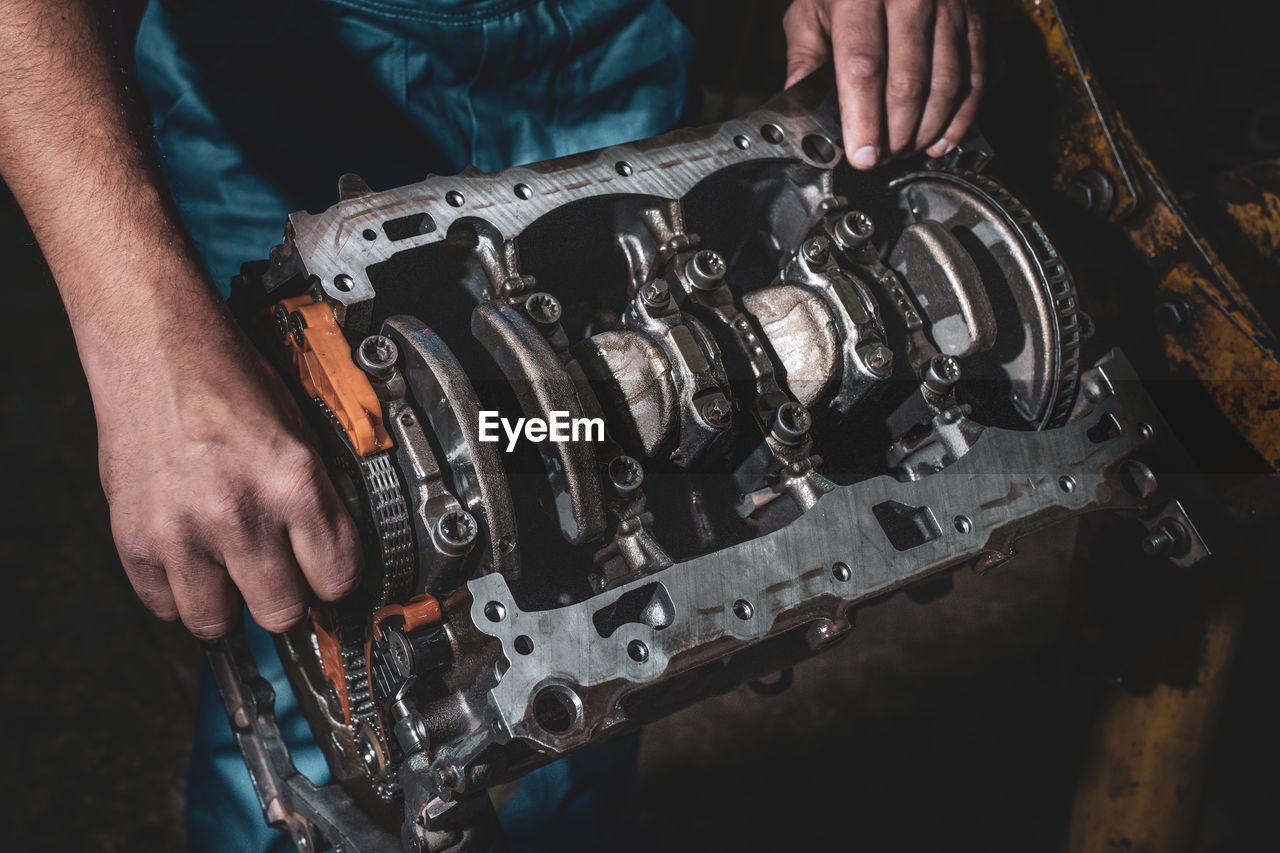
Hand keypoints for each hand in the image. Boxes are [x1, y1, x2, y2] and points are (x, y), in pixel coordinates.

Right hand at [98, 324, 361, 639]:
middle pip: (281, 612)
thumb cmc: (227, 382)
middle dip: (286, 600)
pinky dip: (179, 593)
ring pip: (218, 622)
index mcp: (293, 483)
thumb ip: (315, 498)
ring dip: (229, 605)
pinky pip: (164, 606)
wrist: (154, 349)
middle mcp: (239, 513)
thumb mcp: (299, 432)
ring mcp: (182, 532)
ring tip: (232, 573)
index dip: (334, 582)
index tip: (326, 577)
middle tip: (279, 577)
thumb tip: (330, 554)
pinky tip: (192, 561)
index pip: (336, 578)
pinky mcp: (135, 540)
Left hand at [783, 0, 985, 167]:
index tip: (862, 153)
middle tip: (881, 156)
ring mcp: (948, 7)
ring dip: (927, 128)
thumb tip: (797, 103)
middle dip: (895, 132)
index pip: (864, 65)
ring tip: (906, 150)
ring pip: (945, 82)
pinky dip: (961, 115)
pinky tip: (941, 139)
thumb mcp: (813, 5)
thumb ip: (805, 54)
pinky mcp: (974, 18)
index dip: (863, 116)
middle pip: (908, 81)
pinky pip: (975, 74)